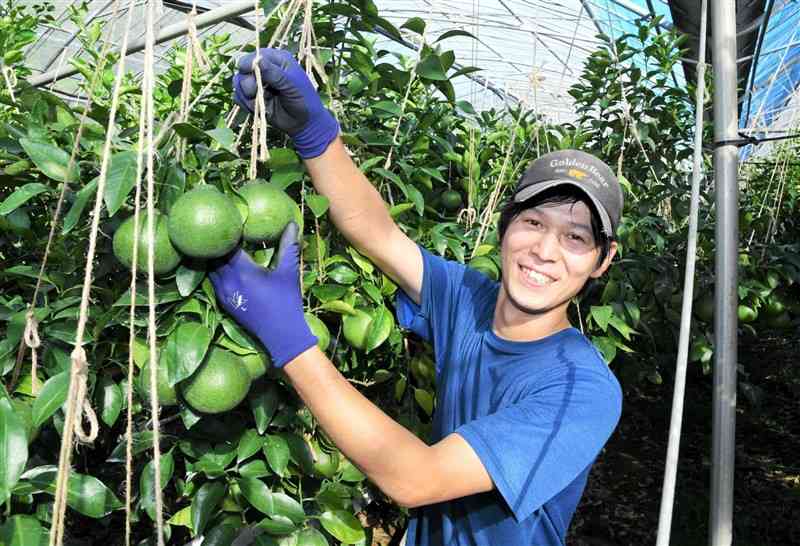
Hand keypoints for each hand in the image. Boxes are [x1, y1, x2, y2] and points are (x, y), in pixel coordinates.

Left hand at [208, 222, 315, 367]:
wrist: (281, 335)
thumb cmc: (286, 302)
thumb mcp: (289, 272)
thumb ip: (288, 246)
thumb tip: (292, 223)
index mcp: (243, 270)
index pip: (227, 245)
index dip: (228, 232)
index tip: (231, 220)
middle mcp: (228, 281)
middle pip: (214, 255)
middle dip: (217, 243)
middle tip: (221, 229)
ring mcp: (224, 292)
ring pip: (210, 269)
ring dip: (213, 257)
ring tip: (218, 244)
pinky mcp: (224, 302)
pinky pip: (212, 280)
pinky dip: (214, 270)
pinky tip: (220, 264)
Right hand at [233, 48, 338, 158]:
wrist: (305, 123)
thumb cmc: (304, 100)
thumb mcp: (292, 84)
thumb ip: (273, 73)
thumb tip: (256, 59)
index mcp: (276, 59)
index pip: (253, 56)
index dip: (248, 65)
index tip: (251, 75)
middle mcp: (264, 69)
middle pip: (242, 70)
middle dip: (248, 84)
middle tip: (259, 93)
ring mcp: (257, 83)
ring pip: (238, 83)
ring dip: (247, 96)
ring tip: (262, 103)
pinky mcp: (252, 97)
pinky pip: (237, 97)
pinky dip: (245, 104)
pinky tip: (259, 109)